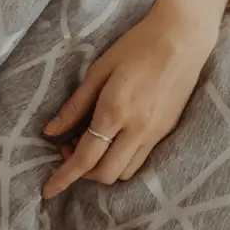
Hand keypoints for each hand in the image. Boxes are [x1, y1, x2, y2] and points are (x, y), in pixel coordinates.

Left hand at [41, 0, 229, 198]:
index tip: (47, 190)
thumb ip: (75, 105)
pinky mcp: (167, 131)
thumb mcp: (98, 70)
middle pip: (104, 174)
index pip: (85, 157)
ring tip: (90, 142)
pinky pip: (140, 160)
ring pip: (124, 172)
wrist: (182, 38)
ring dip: (102, 168)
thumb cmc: (136, 46)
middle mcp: (136, 128)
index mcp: (114, 110)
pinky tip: (113, 140)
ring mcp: (155, 133)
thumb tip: (50, 132)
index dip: (63, 177)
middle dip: (82, 172)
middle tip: (68, 147)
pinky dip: (121, 161)